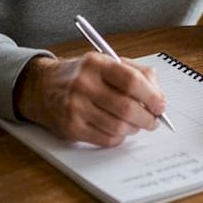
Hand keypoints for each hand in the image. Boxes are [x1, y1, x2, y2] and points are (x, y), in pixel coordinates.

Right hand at [14, 53, 166, 146]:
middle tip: (153, 120)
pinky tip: (118, 129)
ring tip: (135, 124)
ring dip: (134, 129)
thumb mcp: (106, 62)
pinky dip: (119, 137)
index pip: (132, 81)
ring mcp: (75, 107)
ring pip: (118, 127)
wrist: (42, 87)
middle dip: (147, 118)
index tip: (160, 105)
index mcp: (96, 64)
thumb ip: (136, 73)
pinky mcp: (71, 128)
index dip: (152, 96)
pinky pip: (106, 139)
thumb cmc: (81, 75)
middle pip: (127, 108)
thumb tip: (159, 97)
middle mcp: (84, 84)